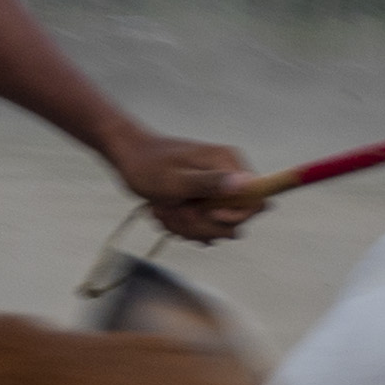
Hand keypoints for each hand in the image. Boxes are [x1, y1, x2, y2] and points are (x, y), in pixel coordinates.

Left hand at [110, 122, 262, 241]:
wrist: (127, 157)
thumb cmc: (147, 166)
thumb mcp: (176, 180)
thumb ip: (211, 183)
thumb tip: (245, 184)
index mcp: (228, 164)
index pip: (256, 202)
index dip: (234, 216)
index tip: (208, 213)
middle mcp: (229, 174)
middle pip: (236, 221)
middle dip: (204, 225)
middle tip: (178, 212)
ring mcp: (218, 187)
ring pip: (218, 227)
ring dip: (190, 226)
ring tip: (167, 210)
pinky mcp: (207, 197)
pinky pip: (205, 224)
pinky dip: (184, 224)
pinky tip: (168, 211)